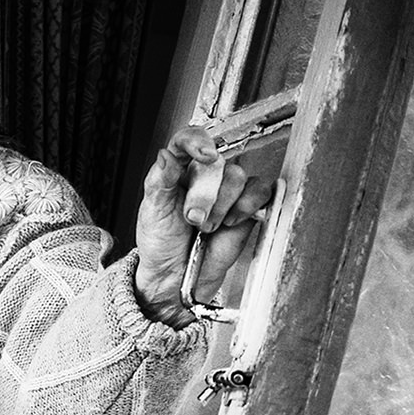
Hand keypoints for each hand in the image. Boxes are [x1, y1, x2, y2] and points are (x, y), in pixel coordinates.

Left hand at [130, 126, 277, 326]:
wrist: (177, 275)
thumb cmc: (161, 241)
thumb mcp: (152, 209)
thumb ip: (160, 180)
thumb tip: (166, 154)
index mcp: (177, 168)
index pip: (188, 138)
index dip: (197, 141)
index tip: (204, 155)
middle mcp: (204, 175)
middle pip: (217, 161)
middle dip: (204, 194)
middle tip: (192, 218)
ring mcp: (227, 190)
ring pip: (237, 176)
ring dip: (222, 205)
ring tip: (207, 226)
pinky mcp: (248, 207)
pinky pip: (261, 190)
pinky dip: (247, 205)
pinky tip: (231, 221)